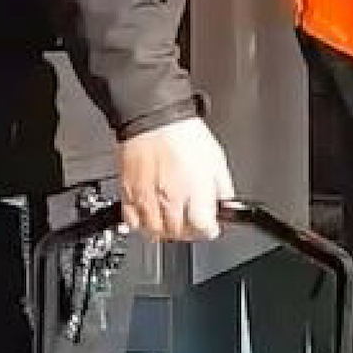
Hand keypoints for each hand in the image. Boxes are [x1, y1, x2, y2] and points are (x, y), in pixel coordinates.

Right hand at [118, 117, 235, 241]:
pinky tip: (151, 217)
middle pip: (178, 233)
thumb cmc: (184, 134)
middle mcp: (169, 198)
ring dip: (166, 232)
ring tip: (174, 224)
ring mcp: (146, 197)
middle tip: (193, 226)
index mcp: (195, 190)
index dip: (210, 230)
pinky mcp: (127, 192)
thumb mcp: (217, 160)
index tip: (211, 227)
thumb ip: (222, 187)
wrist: (153, 119)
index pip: (203, 228)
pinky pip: (132, 220)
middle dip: (189, 233)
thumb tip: (226, 203)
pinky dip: (142, 224)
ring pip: (154, 231)